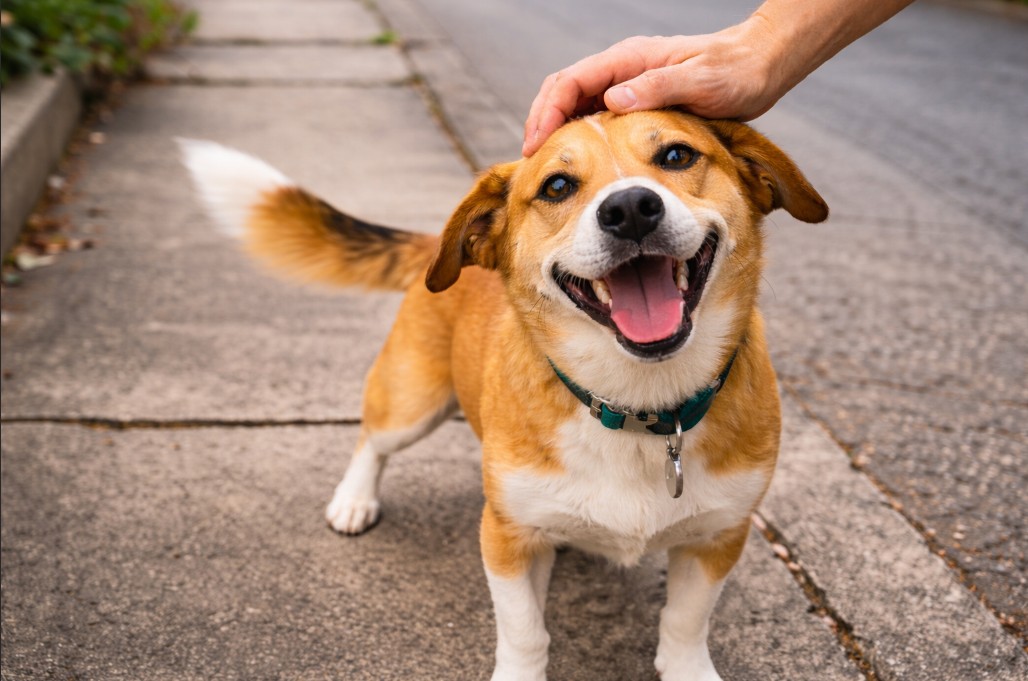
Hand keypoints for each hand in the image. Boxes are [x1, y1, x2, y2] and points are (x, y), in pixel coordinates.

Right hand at [522, 20, 783, 156]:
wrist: (759, 67)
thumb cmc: (735, 72)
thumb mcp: (701, 80)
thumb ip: (658, 87)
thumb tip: (612, 101)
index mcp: (629, 59)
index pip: (570, 82)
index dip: (547, 113)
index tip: (535, 145)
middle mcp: (622, 71)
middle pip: (563, 92)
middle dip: (541, 122)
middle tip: (530, 160)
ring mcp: (627, 87)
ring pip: (576, 106)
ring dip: (557, 131)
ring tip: (546, 165)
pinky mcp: (636, 103)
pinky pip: (595, 118)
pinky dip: (579, 137)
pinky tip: (579, 161)